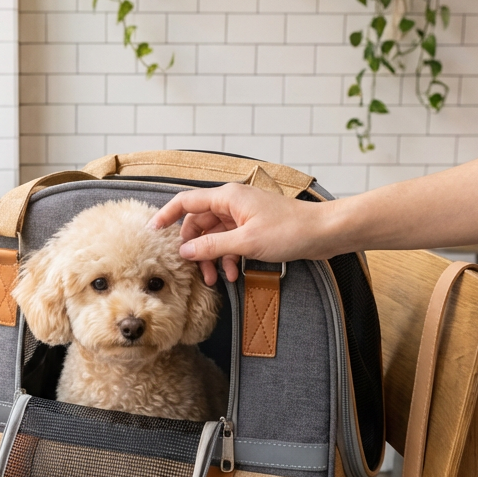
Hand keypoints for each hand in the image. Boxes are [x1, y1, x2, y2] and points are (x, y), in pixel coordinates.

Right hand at [149, 182, 330, 284]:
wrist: (324, 233)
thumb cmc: (291, 230)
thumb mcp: (246, 242)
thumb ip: (212, 246)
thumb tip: (185, 250)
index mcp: (227, 197)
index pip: (186, 201)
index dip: (167, 215)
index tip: (153, 232)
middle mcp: (232, 203)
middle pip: (199, 223)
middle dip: (195, 248)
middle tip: (193, 270)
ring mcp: (243, 216)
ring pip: (215, 237)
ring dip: (213, 258)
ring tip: (216, 279)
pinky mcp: (253, 229)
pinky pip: (231, 243)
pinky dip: (229, 258)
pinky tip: (234, 274)